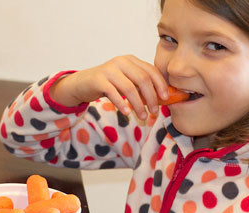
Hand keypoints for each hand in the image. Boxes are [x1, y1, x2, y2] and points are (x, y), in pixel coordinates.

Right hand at [49, 55, 167, 119]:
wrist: (83, 83)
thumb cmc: (109, 84)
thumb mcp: (126, 81)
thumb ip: (141, 85)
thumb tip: (162, 99)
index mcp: (131, 60)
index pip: (151, 70)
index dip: (160, 84)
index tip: (165, 98)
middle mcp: (121, 62)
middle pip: (143, 79)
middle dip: (151, 97)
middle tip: (154, 111)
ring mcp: (109, 70)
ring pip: (129, 88)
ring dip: (138, 105)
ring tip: (143, 117)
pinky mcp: (98, 80)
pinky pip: (113, 93)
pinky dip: (122, 104)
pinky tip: (127, 112)